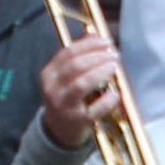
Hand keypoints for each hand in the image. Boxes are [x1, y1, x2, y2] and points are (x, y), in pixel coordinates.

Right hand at [38, 29, 123, 148]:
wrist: (59, 130)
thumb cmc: (66, 97)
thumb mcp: (66, 76)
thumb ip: (79, 55)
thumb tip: (94, 34)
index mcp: (49, 74)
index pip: (68, 53)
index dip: (89, 45)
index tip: (107, 42)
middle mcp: (53, 89)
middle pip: (75, 66)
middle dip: (97, 57)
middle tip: (114, 55)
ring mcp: (64, 107)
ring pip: (81, 84)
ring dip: (101, 73)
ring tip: (114, 67)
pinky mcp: (78, 122)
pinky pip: (94, 110)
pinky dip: (106, 101)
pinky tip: (115, 94)